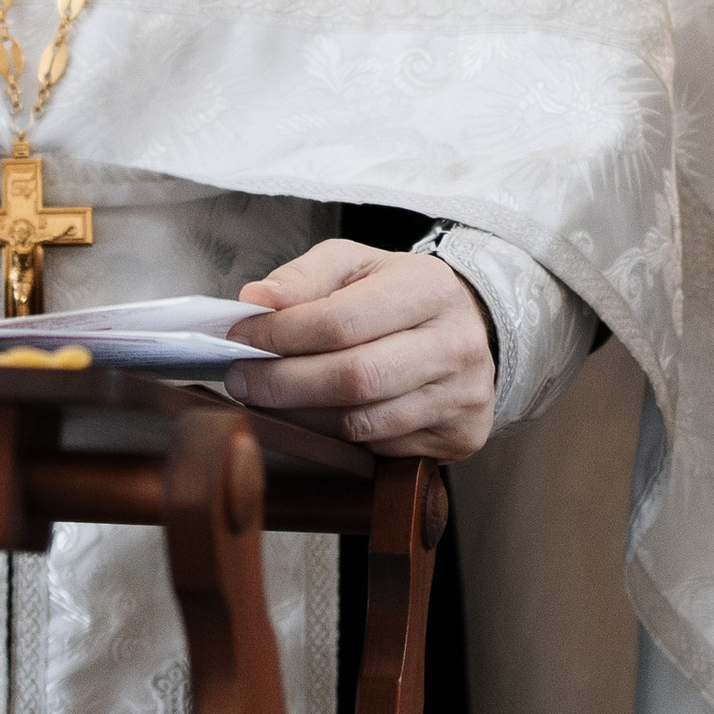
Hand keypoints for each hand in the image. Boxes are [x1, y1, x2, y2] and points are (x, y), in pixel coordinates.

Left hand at [231, 239, 496, 458]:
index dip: (281, 335)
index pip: (340, 321)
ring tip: (270, 399)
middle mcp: (456, 343)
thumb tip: (256, 300)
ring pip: (362, 422)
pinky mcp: (460, 435)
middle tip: (242, 380)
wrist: (473, 328)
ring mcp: (462, 395)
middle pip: (353, 378)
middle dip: (283, 383)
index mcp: (430, 287)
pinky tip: (314, 416)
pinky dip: (335, 437)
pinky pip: (380, 448)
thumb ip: (303, 277)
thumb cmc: (400, 294)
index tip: (241, 338)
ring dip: (302, 416)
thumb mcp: (355, 265)